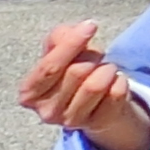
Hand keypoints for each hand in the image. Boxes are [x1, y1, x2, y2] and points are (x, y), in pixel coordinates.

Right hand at [21, 18, 149, 149]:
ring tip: (105, 69)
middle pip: (77, 72)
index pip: (49, 67)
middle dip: (92, 56)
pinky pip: (116, 93)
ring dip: (107, 68)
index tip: (90, 26)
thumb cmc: (72, 73)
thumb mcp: (57, 52)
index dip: (70, 45)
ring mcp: (71, 121)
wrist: (94, 104)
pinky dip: (120, 80)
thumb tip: (80, 29)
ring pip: (96, 84)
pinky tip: (114, 82)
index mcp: (30, 93)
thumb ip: (60, 37)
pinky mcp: (97, 123)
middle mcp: (47, 111)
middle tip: (96, 56)